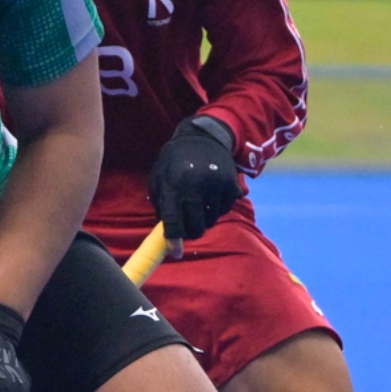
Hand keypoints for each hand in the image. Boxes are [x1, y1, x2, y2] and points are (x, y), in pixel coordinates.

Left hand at [149, 116, 240, 241]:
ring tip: (197, 204)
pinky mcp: (231, 185)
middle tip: (186, 226)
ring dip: (203, 220)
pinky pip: (224, 211)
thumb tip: (167, 236)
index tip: (176, 253)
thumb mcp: (159, 178)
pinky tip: (209, 196)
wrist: (203, 137)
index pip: (173, 221)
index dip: (174, 241)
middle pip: (195, 227)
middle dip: (190, 232)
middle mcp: (195, 186)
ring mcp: (216, 185)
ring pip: (211, 222)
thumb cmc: (174, 162)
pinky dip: (216, 210)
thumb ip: (161, 206)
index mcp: (173, 184)